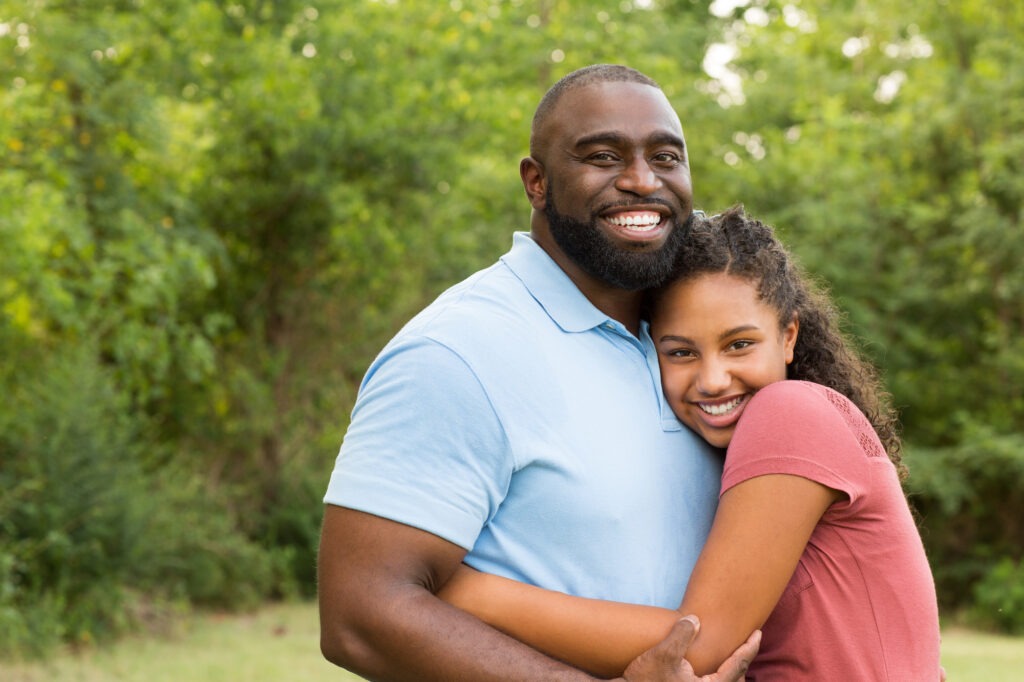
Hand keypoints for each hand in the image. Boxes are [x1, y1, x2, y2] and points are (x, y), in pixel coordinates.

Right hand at [617, 615, 759, 681]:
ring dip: (731, 671)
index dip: (749, 647)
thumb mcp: (663, 653)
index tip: (758, 633)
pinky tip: (709, 668)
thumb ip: (682, 634)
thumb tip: (696, 620)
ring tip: (732, 656)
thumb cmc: (644, 679)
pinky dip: (719, 676)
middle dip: (743, 662)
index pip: (738, 665)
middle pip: (736, 679)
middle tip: (749, 642)